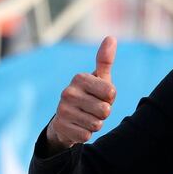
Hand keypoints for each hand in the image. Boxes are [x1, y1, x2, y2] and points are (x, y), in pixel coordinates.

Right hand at [45, 36, 116, 152]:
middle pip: (105, 110)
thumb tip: (111, 37)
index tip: (101, 96)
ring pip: (96, 124)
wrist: (67, 118)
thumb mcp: (100, 78)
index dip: (110, 98)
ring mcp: (62, 110)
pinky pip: (86, 136)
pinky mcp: (61, 127)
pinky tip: (79, 126)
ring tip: (86, 117)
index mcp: (79, 78)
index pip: (111, 93)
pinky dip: (86, 134)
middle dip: (104, 113)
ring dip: (96, 124)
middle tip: (93, 109)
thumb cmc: (90, 95)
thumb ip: (105, 60)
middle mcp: (68, 92)